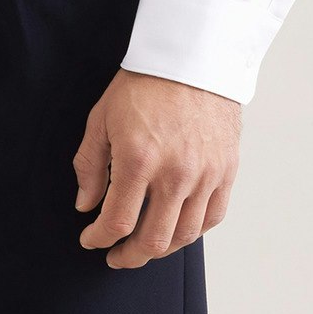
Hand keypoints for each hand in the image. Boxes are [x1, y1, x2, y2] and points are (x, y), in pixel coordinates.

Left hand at [73, 69, 240, 269]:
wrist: (193, 57)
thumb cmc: (144, 84)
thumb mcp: (102, 119)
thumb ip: (90, 166)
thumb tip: (86, 205)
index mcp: (139, 161)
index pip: (117, 222)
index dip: (100, 239)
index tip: (91, 239)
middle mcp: (175, 174)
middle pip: (153, 240)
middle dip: (128, 256)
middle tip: (116, 255)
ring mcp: (206, 175)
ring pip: (184, 235)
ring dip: (160, 249)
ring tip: (144, 246)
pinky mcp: (226, 170)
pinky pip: (212, 217)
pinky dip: (192, 231)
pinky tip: (176, 229)